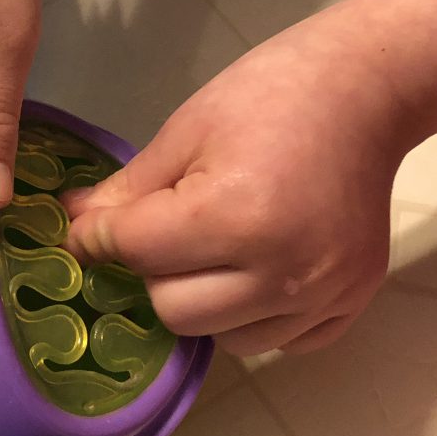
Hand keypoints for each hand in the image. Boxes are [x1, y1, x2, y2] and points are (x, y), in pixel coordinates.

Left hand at [62, 8, 409, 355]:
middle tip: (161, 233)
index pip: (135, 251)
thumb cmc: (269, 95)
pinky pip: (275, 342)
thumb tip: (74, 224)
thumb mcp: (186, 132)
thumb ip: (128, 190)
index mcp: (235, 215)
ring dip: (198, 300)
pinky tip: (253, 270)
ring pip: (220, 336)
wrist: (362, 93)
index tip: (86, 230)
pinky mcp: (348, 304)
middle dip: (149, 271)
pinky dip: (250, 316)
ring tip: (212, 251)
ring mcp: (321, 294)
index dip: (96, 237)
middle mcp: (281, 271)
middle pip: (172, 309)